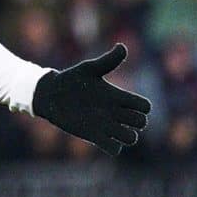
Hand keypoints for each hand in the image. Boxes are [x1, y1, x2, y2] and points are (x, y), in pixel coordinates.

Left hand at [32, 44, 150, 153]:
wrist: (51, 94)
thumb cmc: (71, 79)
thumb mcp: (89, 69)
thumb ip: (107, 61)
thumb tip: (123, 47)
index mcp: (118, 96)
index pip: (144, 106)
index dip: (142, 106)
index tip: (128, 102)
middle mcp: (115, 112)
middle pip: (141, 123)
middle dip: (136, 122)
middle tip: (120, 115)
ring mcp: (106, 126)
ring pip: (131, 138)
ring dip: (126, 136)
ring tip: (111, 129)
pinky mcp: (95, 137)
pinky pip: (114, 149)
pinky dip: (113, 147)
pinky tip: (102, 138)